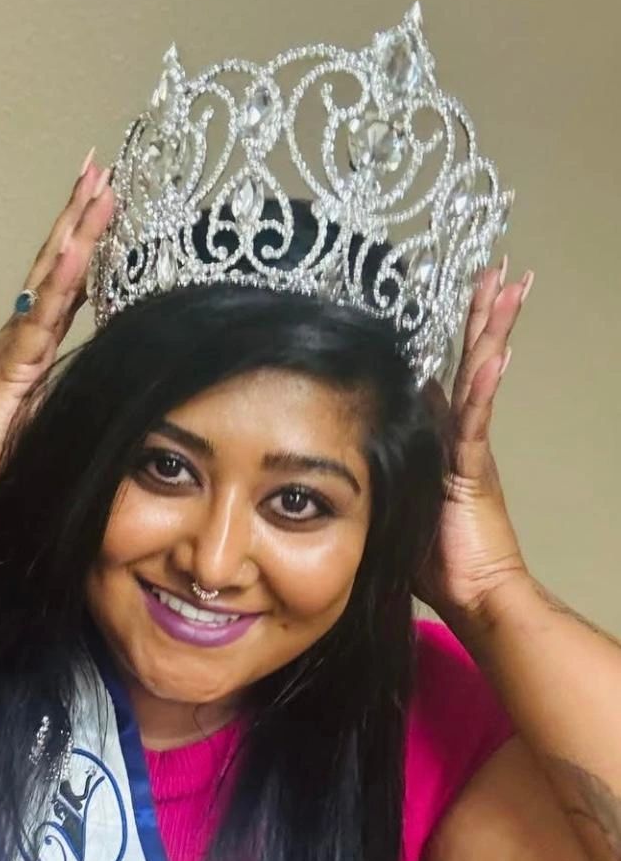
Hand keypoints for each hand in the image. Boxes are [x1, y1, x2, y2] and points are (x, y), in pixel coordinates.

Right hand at [0, 156, 113, 507]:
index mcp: (33, 339)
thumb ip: (73, 383)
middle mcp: (24, 328)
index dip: (85, 239)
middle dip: (80, 212)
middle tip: (100, 166)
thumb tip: (113, 376)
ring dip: (76, 229)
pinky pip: (41, 316)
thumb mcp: (50, 408)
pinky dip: (61, 280)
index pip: (67, 279)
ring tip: (96, 186)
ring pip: (53, 274)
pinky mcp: (14, 362)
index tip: (103, 199)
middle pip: (58, 260)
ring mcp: (18, 340)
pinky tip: (78, 249)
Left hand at [413, 261, 534, 622]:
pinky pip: (477, 422)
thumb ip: (383, 470)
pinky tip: (494, 354)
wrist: (473, 593)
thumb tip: (351, 447)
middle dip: (481, 314)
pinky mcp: (474, 471)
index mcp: (441, 440)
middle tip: (497, 267)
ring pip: (480, 377)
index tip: (449, 294)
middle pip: (470, 362)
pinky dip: (483, 388)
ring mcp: (471, 449)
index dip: (447, 337)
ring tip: (509, 286)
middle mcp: (460, 436)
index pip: (441, 376)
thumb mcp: (397, 501)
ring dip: (492, 331)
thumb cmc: (434, 558)